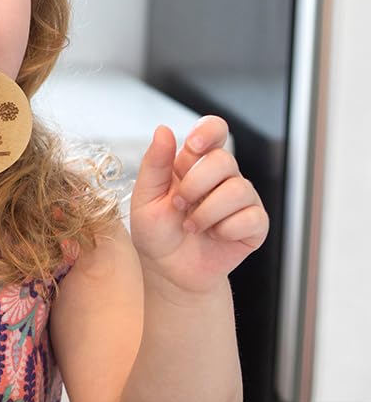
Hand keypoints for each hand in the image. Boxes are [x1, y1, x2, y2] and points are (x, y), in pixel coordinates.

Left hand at [128, 117, 268, 298]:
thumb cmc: (157, 234)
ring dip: (207, 213)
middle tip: (179, 206)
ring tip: (192, 227)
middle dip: (195, 186)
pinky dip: (225, 230)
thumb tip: (164, 130)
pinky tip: (214, 236)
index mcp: (194, 164)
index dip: (209, 130)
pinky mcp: (255, 223)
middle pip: (224, 160)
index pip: (214, 129)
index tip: (194, 145)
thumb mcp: (145, 199)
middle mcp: (222, 177)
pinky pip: (251, 217)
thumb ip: (154, 164)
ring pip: (238, 189)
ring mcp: (241, 199)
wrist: (170, 272)